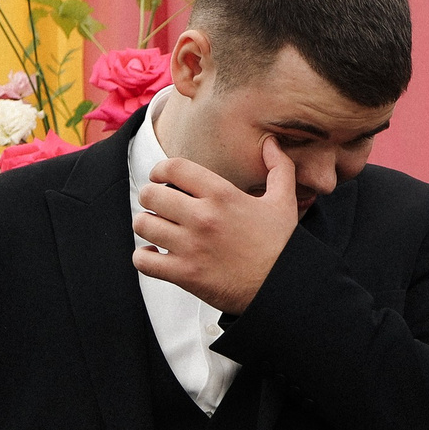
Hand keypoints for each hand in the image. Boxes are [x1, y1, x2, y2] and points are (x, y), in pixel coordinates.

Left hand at [133, 138, 300, 313]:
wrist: (284, 286)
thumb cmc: (282, 245)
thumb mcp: (284, 202)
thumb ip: (279, 168)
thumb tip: (271, 143)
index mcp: (223, 195)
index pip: (174, 168)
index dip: (160, 170)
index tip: (160, 177)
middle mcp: (203, 217)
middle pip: (150, 194)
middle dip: (151, 197)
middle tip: (159, 205)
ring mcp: (191, 247)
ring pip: (143, 225)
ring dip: (147, 226)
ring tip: (158, 229)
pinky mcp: (185, 274)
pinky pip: (143, 261)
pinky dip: (144, 257)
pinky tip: (155, 255)